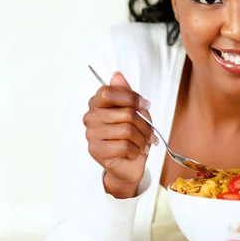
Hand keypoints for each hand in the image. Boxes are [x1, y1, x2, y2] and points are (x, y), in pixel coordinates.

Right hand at [83, 72, 157, 198]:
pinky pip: (124, 146)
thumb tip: (117, 75)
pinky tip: (134, 153)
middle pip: (125, 113)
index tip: (145, 105)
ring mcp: (91, 135)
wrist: (127, 166)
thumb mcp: (134, 113)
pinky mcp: (96, 150)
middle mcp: (90, 117)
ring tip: (142, 144)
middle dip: (144, 124)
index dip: (131, 97)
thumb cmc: (131, 137)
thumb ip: (126, 94)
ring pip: (127, 130)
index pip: (109, 92)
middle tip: (148, 132)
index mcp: (97, 104)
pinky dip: (136, 151)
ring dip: (141, 139)